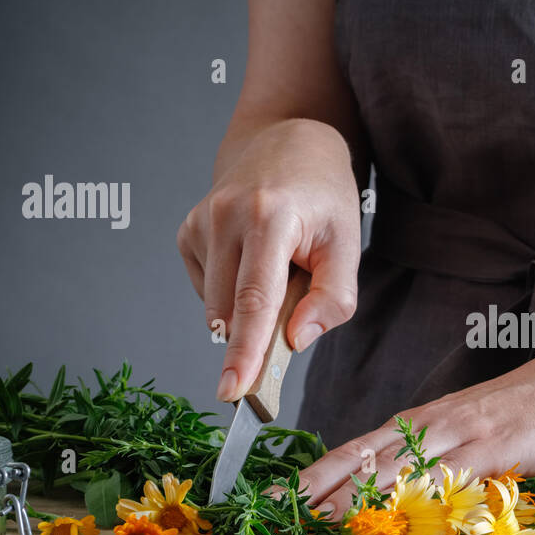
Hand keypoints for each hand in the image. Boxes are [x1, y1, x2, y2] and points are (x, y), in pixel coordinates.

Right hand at [178, 118, 360, 400]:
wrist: (288, 143)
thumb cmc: (322, 196)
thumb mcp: (347, 244)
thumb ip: (332, 298)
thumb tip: (296, 341)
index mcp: (269, 216)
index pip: (254, 299)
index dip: (244, 352)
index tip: (233, 391)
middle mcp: (225, 215)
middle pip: (230, 311)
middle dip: (257, 333)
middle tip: (292, 303)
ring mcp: (200, 222)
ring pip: (215, 306)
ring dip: (247, 309)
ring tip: (277, 268)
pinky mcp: (187, 231)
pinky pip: (206, 289)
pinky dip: (232, 291)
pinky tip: (252, 261)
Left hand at [299, 350, 534, 515]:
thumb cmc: (529, 411)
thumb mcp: (475, 436)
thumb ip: (444, 463)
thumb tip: (412, 496)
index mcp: (423, 422)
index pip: (357, 448)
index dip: (316, 473)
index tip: (279, 496)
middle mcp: (431, 424)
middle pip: (361, 455)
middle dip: (316, 485)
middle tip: (275, 512)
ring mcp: (459, 434)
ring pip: (395, 465)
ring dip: (352, 493)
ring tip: (315, 519)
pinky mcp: (491, 448)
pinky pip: (446, 474)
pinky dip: (414, 495)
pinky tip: (393, 512)